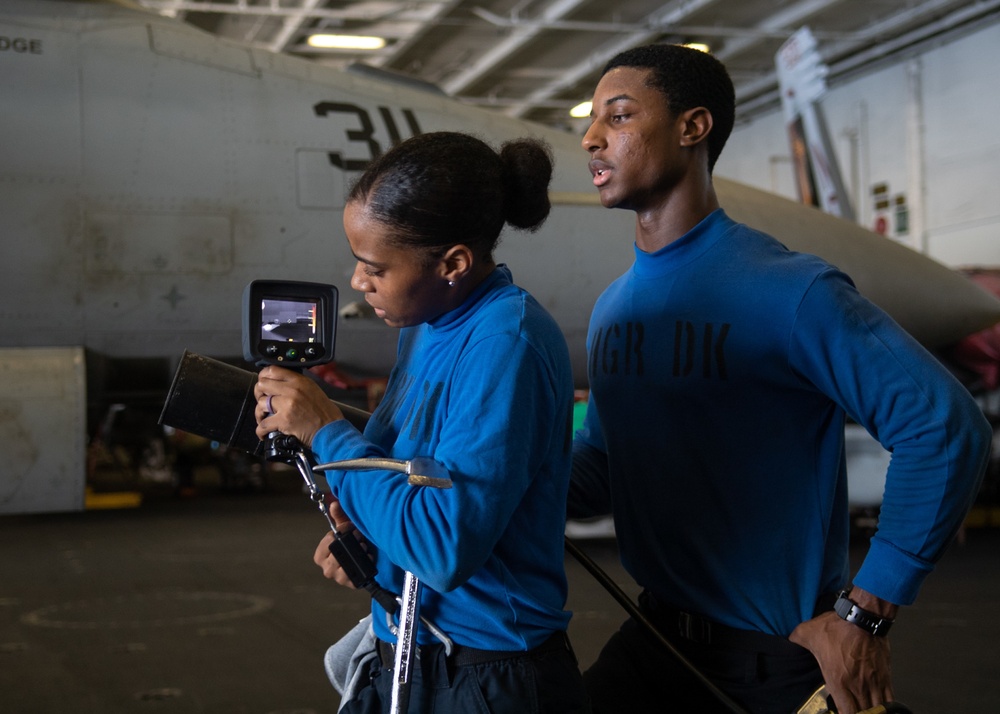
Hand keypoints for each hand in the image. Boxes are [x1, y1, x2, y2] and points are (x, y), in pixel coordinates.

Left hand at [253, 365, 344, 445]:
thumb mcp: (313, 390)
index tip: (262, 383)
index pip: (272, 370)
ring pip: (261, 404)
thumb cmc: (324, 413)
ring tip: (264, 418)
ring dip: (259, 413)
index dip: (263, 376)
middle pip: (262, 385)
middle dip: (258, 394)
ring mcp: (287, 404)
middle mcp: (292, 390)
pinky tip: (263, 433)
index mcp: (299, 381)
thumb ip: (296, 385)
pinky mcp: (284, 420)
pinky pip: (263, 424)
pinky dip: (260, 431)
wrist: (330, 430)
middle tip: (262, 401)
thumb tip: (279, 384)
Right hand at [313, 500, 369, 587]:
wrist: (367, 556)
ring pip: (346, 565)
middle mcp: (327, 568)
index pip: (328, 542)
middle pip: (337, 554)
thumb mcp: (346, 527)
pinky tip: (368, 557)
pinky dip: (364, 564)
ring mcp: (338, 578)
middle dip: (351, 542)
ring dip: (358, 553)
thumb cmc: (353, 540)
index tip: (351, 528)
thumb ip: (339, 516)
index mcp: (321, 555)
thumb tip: (334, 503)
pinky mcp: (351, 584)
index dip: (341, 533)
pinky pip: (356, 577)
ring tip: (364, 546)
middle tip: (360, 536)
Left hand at [790, 590, 894, 713]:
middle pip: (863, 713)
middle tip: (854, 710)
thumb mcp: (807, 632)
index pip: (846, 713)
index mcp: (837, 681)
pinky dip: (886, 705)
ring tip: (866, 709)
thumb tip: (788, 641)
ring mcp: (873, 682)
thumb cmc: (836, 626)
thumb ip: (796, 641)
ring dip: (872, 711)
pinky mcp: (885, 675)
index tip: (841, 713)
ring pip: (878, 708)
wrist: (861, 617)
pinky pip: (890, 699)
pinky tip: (882, 706)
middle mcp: (857, 686)